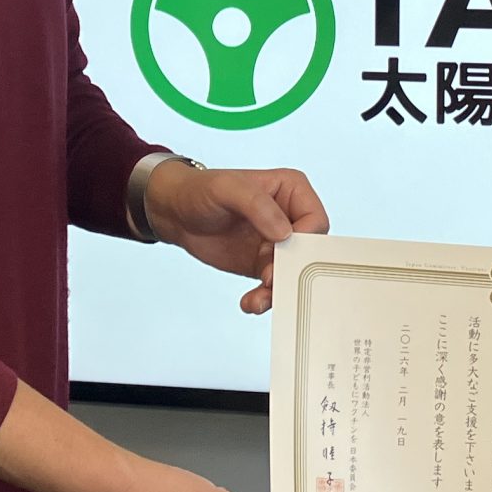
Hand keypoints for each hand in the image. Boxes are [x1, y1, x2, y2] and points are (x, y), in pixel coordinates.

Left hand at [144, 161, 329, 313]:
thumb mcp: (228, 189)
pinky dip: (264, 298)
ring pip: (292, 273)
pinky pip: (273, 285)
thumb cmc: (201, 190)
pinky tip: (249, 302)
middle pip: (307, 252)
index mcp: (292, 191)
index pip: (315, 220)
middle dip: (291, 271)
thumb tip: (284, 233)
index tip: (279, 252)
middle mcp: (291, 217)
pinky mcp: (263, 264)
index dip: (304, 241)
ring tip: (256, 300)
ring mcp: (277, 243)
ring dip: (277, 291)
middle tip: (269, 282)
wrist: (175, 213)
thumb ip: (258, 206)